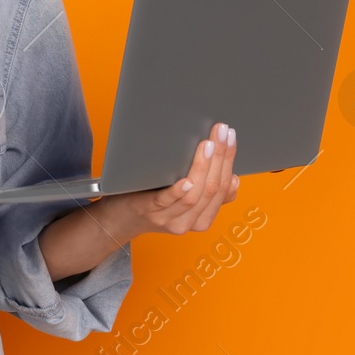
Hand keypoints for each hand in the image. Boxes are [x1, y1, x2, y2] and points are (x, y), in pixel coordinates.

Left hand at [109, 122, 238, 235]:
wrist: (121, 217)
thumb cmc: (154, 199)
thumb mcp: (186, 200)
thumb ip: (208, 192)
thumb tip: (234, 178)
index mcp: (203, 218)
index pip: (224, 189)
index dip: (229, 161)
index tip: (231, 138)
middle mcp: (189, 221)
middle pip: (212, 189)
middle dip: (221, 158)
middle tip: (222, 132)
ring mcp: (168, 217)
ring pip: (194, 195)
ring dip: (203, 167)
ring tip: (208, 145)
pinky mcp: (148, 210)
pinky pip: (167, 201)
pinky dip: (179, 191)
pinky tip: (186, 180)